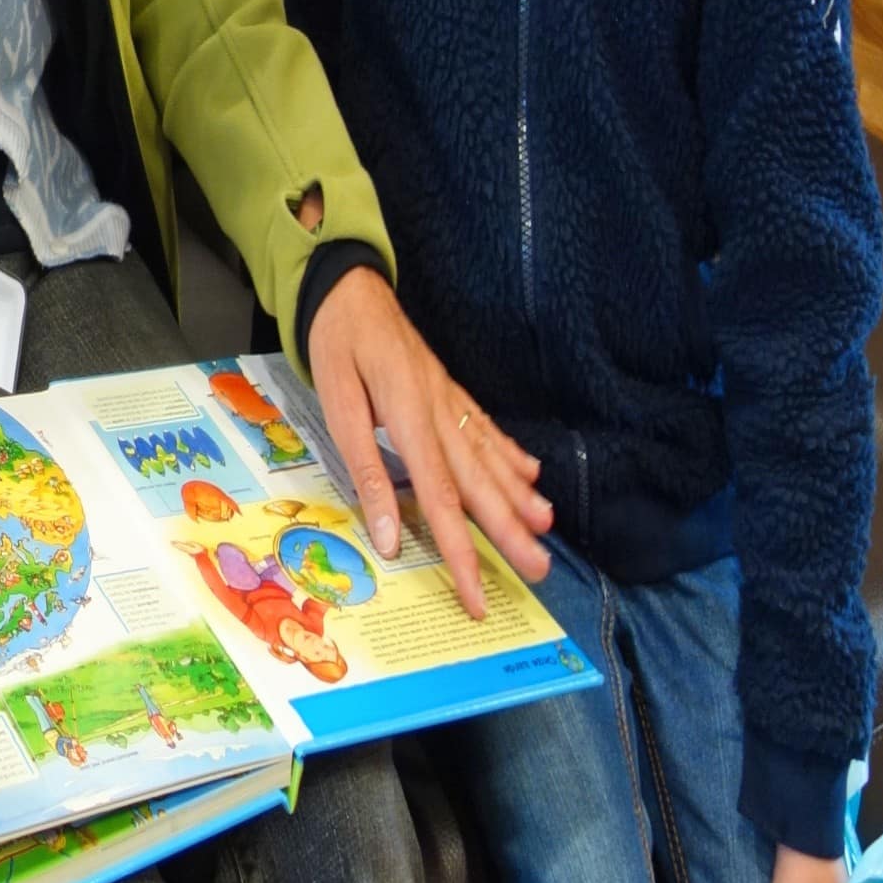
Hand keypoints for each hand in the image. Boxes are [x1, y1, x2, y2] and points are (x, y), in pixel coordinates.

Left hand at [303, 264, 550, 615]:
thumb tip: (390, 538)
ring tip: (545, 528)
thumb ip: (367, 472)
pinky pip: (485, 428)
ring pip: (490, 457)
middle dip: (509, 531)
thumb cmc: (337, 347)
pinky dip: (510, 453)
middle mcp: (441, 412)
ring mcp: (450, 400)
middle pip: (479, 483)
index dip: (462, 551)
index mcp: (411, 420)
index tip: (478, 594)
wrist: (349, 288)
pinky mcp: (449, 390)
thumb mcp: (337, 407)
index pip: (442, 500)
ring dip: (518, 496)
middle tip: (540, 569)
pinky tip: (531, 475)